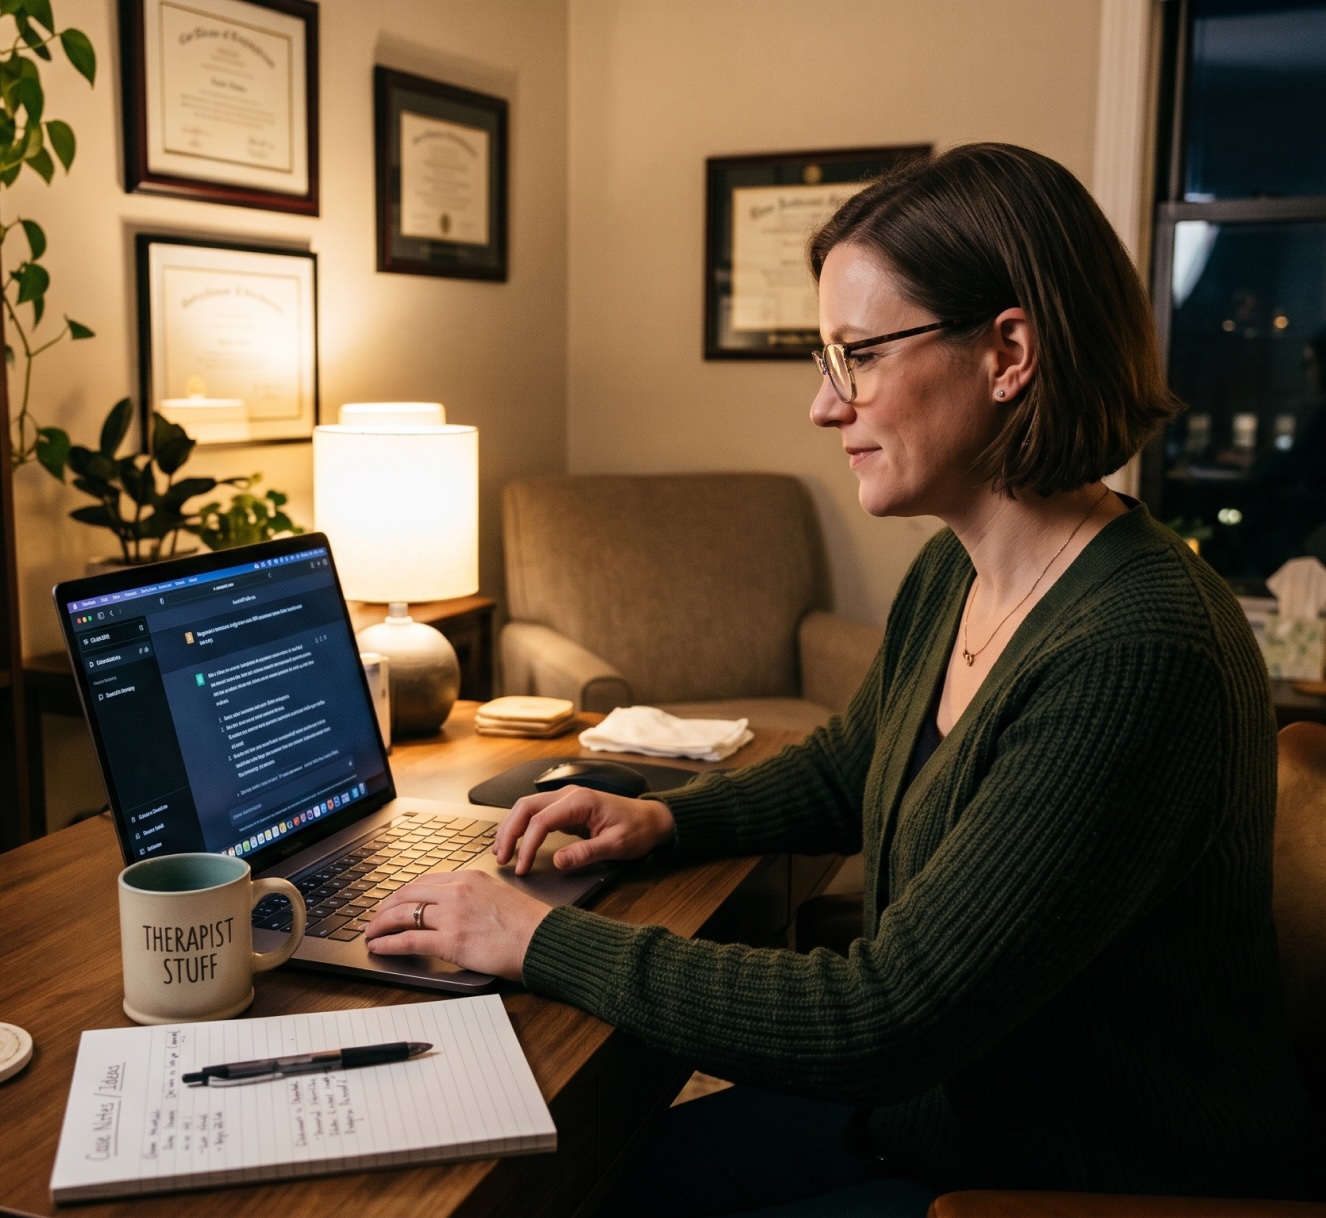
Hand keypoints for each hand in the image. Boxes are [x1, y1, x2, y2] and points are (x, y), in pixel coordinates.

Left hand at [364, 870, 551, 980]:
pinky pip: (408, 939)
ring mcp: (452, 915)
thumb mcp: (499, 895)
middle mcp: (457, 891)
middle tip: (375, 918)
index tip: (395, 903)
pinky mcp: (450, 940)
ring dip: (380, 924)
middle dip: (385, 907)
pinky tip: (378, 947)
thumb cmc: (528, 923)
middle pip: (407, 894)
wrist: (542, 939)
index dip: (403, 894)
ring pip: (403, 914)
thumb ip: (474, 896)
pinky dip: (388, 943)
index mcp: (469, 878)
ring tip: (370, 933)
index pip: (425, 881)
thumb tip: (457, 909)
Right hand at [494, 787, 674, 874]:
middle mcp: (569, 794)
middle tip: (502, 859)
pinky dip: (521, 827)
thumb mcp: (615, 846)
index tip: (522, 867)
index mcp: (580, 801)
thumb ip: (585, 853)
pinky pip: (537, 813)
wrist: (653, 819)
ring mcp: (567, 799)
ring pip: (527, 807)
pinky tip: (514, 842)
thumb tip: (557, 862)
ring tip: (502, 853)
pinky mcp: (567, 808)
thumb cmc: (638, 830)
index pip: (541, 821)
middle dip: (509, 832)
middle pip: (526, 807)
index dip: (527, 845)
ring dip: (511, 828)